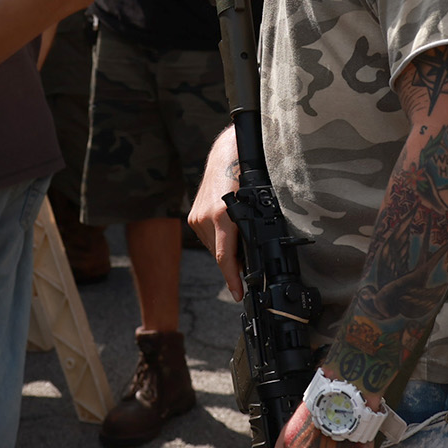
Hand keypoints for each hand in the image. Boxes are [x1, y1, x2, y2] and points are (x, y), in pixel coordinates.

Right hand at [189, 134, 242, 296]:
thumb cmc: (246, 176)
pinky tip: (228, 231)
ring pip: (214, 247)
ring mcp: (197, 217)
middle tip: (248, 265)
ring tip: (239, 240)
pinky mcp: (193, 215)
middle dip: (234, 263)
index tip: (237, 294)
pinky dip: (218, 239)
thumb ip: (251, 231)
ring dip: (226, 250)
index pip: (225, 257)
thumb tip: (252, 258)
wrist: (227, 154)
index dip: (232, 279)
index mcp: (223, 215)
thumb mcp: (254, 205)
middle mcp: (206, 218)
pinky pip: (207, 237)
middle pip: (221, 255)